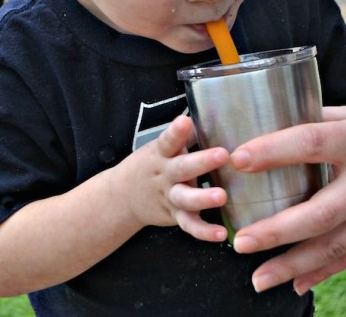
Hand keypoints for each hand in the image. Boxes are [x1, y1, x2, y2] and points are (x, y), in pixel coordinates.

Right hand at [120, 115, 229, 241]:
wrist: (122, 197)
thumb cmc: (154, 164)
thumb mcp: (162, 148)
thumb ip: (185, 136)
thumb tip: (215, 111)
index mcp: (162, 154)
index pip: (167, 140)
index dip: (176, 131)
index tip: (185, 121)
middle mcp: (165, 174)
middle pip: (182, 168)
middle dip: (202, 162)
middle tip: (222, 154)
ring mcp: (170, 196)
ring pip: (185, 198)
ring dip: (203, 198)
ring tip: (221, 196)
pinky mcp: (175, 216)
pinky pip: (189, 225)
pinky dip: (204, 232)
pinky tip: (221, 234)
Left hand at [228, 91, 345, 293]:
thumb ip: (326, 120)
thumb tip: (281, 124)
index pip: (310, 143)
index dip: (273, 150)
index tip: (238, 158)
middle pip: (319, 212)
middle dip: (276, 232)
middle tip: (241, 243)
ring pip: (336, 246)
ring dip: (295, 266)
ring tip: (260, 279)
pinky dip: (327, 272)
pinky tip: (300, 283)